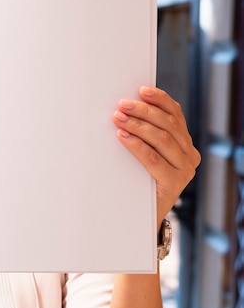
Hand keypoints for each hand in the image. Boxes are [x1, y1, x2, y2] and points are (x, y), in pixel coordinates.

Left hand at [111, 86, 200, 225]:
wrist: (140, 216)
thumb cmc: (138, 180)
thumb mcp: (144, 154)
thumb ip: (143, 134)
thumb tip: (124, 109)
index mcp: (184, 143)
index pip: (175, 114)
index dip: (160, 100)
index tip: (142, 90)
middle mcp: (189, 155)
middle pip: (168, 124)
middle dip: (143, 111)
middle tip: (122, 105)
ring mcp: (185, 170)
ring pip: (162, 139)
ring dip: (137, 126)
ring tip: (118, 118)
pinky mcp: (174, 184)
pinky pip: (154, 159)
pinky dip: (137, 145)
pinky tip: (123, 137)